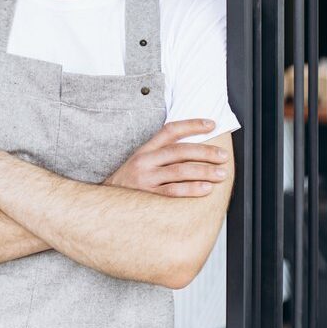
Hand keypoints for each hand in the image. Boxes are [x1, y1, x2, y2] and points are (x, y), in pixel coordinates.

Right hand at [105, 119, 229, 196]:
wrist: (104, 202)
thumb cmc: (126, 183)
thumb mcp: (138, 162)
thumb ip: (160, 154)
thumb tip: (191, 151)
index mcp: (145, 150)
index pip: (170, 131)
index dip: (191, 125)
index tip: (211, 124)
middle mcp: (145, 161)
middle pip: (179, 151)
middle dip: (205, 152)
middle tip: (223, 156)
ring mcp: (146, 178)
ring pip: (180, 170)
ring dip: (204, 171)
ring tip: (220, 173)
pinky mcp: (147, 196)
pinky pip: (173, 191)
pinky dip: (191, 189)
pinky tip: (206, 189)